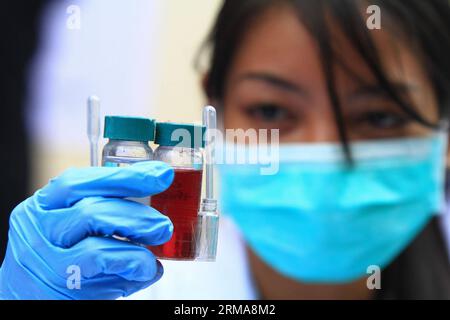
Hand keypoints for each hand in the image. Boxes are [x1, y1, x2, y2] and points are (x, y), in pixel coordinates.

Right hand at [0, 161, 173, 299]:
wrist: (27, 299)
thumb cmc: (57, 260)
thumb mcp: (69, 227)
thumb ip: (100, 212)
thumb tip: (153, 207)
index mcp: (41, 207)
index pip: (79, 182)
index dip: (124, 176)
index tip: (160, 174)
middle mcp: (37, 230)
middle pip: (92, 210)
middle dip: (137, 214)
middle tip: (163, 224)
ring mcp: (46, 262)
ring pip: (97, 241)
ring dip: (138, 239)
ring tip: (158, 241)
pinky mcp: (61, 288)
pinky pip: (104, 267)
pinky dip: (133, 264)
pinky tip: (147, 268)